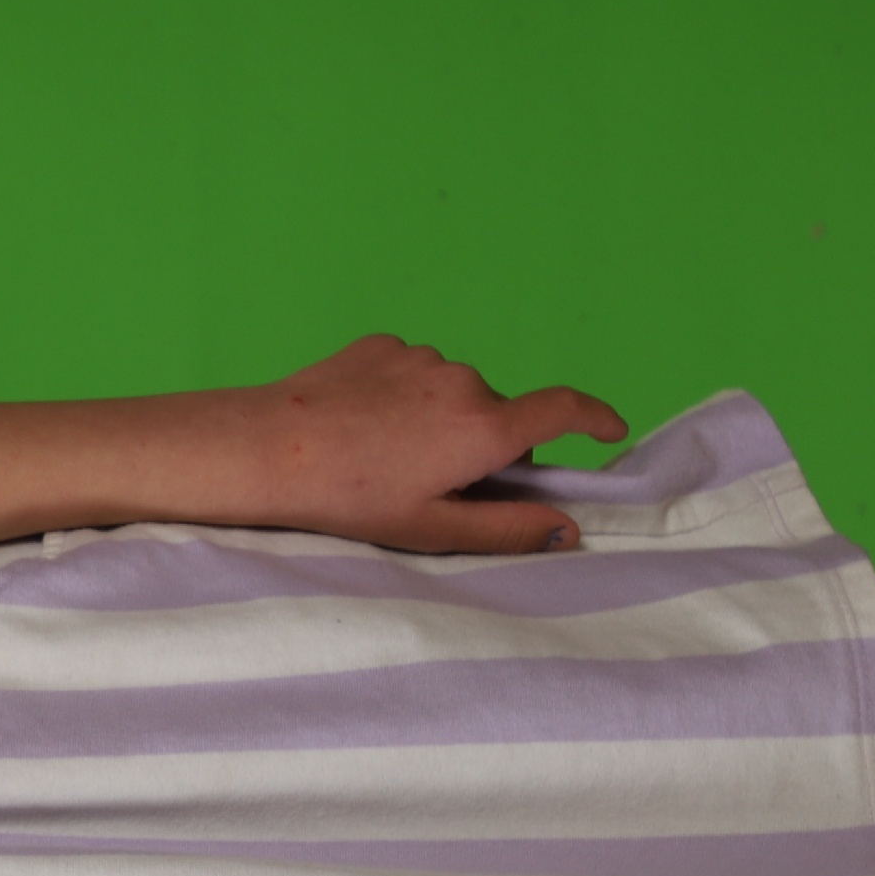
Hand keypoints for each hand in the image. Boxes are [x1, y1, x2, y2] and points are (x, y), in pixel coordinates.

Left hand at [233, 336, 627, 553]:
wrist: (266, 449)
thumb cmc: (348, 497)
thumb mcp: (432, 529)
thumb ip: (508, 529)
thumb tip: (566, 529)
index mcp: (485, 428)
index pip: (564, 410)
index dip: (595, 419)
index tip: (608, 431)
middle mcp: (463, 381)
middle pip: (497, 416)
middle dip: (481, 449)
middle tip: (432, 487)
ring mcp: (421, 357)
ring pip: (450, 395)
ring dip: (436, 422)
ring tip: (381, 458)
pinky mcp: (381, 345)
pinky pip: (410, 374)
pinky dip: (400, 399)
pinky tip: (358, 426)